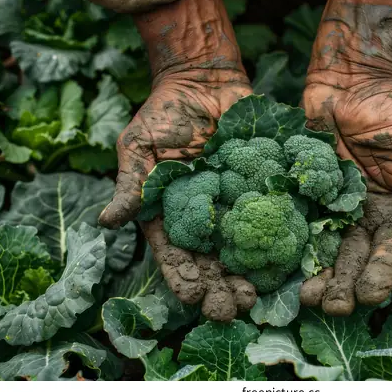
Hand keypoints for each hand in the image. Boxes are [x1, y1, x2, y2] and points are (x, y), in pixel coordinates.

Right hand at [98, 0, 256, 320]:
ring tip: (255, 297)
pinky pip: (272, 216)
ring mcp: (235, 205)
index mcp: (172, 215)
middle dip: (219, 287)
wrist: (204, 83)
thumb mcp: (140, 146)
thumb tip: (106, 220)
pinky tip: (285, 261)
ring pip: (243, 249)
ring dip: (248, 275)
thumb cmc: (165, 114)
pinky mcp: (262, 189)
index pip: (176, 254)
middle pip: (212, 261)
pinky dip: (278, 239)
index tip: (193, 296)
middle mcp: (206, 218)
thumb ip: (132, 184)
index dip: (184, 277)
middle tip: (232, 308)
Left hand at [299, 0, 391, 315]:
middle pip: (355, 256)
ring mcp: (333, 205)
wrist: (350, 79)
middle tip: (332, 307)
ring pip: (326, 248)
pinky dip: (292, 245)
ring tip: (307, 298)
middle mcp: (365, 214)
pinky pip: (300, 221)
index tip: (369, 295)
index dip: (381, 272)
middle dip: (345, 284)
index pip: (390, 248)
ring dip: (318, 274)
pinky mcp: (306, 192)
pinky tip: (281, 267)